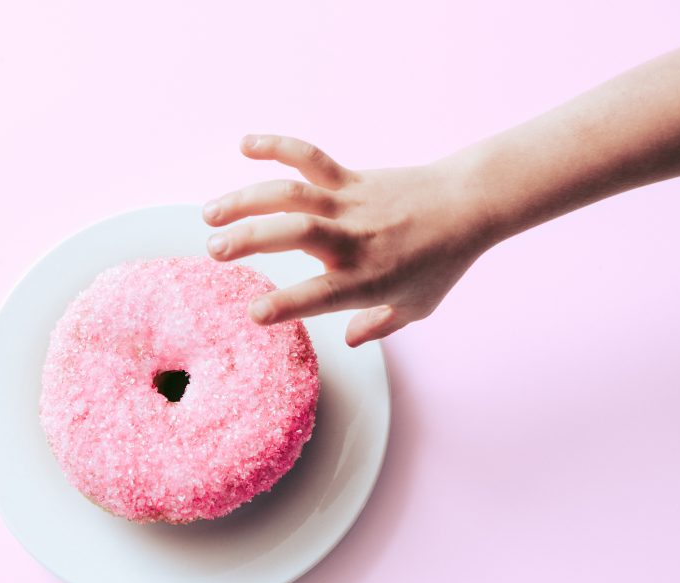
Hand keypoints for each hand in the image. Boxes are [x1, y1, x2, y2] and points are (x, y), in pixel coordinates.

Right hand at [202, 134, 488, 346]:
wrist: (469, 205)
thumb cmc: (443, 262)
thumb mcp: (416, 308)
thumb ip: (378, 325)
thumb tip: (349, 340)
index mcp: (366, 281)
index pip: (319, 296)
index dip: (285, 305)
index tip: (253, 313)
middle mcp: (352, 241)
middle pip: (293, 234)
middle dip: (249, 239)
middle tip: (214, 250)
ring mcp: (349, 205)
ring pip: (291, 195)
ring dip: (246, 200)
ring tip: (210, 213)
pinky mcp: (350, 178)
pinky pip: (310, 158)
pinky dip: (278, 146)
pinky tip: (246, 144)